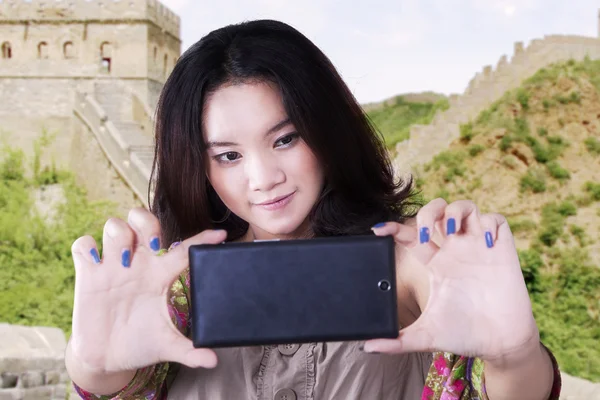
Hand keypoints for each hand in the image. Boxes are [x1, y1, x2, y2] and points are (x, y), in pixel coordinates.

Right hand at [69, 207, 226, 373]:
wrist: (108, 358)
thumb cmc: (142, 343)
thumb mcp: (167, 345)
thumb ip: (190, 351)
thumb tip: (213, 362)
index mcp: (161, 275)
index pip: (184, 249)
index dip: (202, 239)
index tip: (220, 235)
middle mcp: (138, 263)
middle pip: (142, 221)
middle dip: (147, 223)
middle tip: (153, 245)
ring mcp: (112, 266)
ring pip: (114, 226)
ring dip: (119, 236)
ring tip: (124, 261)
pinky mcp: (87, 274)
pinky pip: (83, 245)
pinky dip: (88, 247)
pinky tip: (95, 263)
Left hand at [367, 198, 539, 361]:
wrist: (500, 344)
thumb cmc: (464, 335)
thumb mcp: (425, 335)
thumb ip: (397, 341)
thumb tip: (368, 347)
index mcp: (435, 263)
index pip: (411, 236)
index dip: (394, 228)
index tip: (378, 230)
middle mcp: (454, 250)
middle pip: (438, 211)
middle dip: (429, 211)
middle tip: (426, 231)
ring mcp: (477, 247)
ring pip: (466, 207)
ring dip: (457, 211)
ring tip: (452, 230)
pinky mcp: (502, 250)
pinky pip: (496, 221)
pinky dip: (490, 223)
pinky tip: (486, 242)